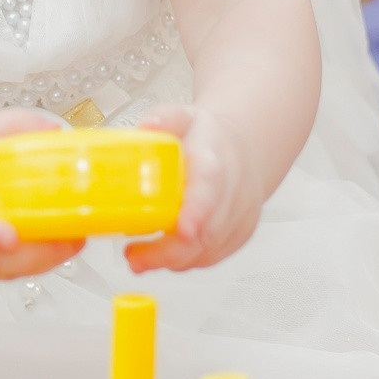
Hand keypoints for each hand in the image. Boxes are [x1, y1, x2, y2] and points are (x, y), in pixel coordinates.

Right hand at [0, 109, 85, 279]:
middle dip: (33, 253)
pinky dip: (35, 264)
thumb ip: (10, 126)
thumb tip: (54, 131)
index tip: (10, 238)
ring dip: (41, 260)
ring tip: (74, 238)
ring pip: (1, 271)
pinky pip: (6, 273)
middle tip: (71, 237)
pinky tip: (60, 246)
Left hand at [127, 105, 263, 271]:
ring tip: (140, 257)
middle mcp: (234, 190)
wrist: (242, 148)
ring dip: (173, 260)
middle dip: (170, 251)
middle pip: (208, 229)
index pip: (210, 186)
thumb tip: (145, 127)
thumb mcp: (185, 117)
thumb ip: (165, 119)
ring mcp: (240, 214)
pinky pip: (214, 256)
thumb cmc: (207, 136)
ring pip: (210, 249)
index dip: (197, 210)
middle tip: (135, 257)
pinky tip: (166, 257)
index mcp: (215, 159)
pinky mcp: (241, 233)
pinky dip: (187, 261)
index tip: (182, 230)